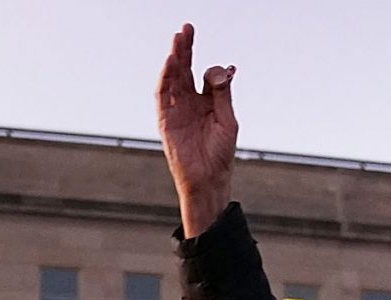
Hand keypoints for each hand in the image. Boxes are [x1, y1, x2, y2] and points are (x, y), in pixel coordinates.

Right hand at [156, 23, 237, 237]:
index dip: (214, 68)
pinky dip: (165, 78)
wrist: (208, 180)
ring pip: (173, 79)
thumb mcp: (228, 120)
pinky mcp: (166, 121)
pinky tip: (171, 63)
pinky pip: (163, 96)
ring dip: (174, 58)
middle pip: (185, 70)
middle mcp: (190, 104)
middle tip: (187, 28)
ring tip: (178, 39)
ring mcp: (176, 111)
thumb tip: (220, 68)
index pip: (205, 76)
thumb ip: (222, 94)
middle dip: (186, 49)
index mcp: (207, 103)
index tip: (227, 68)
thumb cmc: (220, 155)